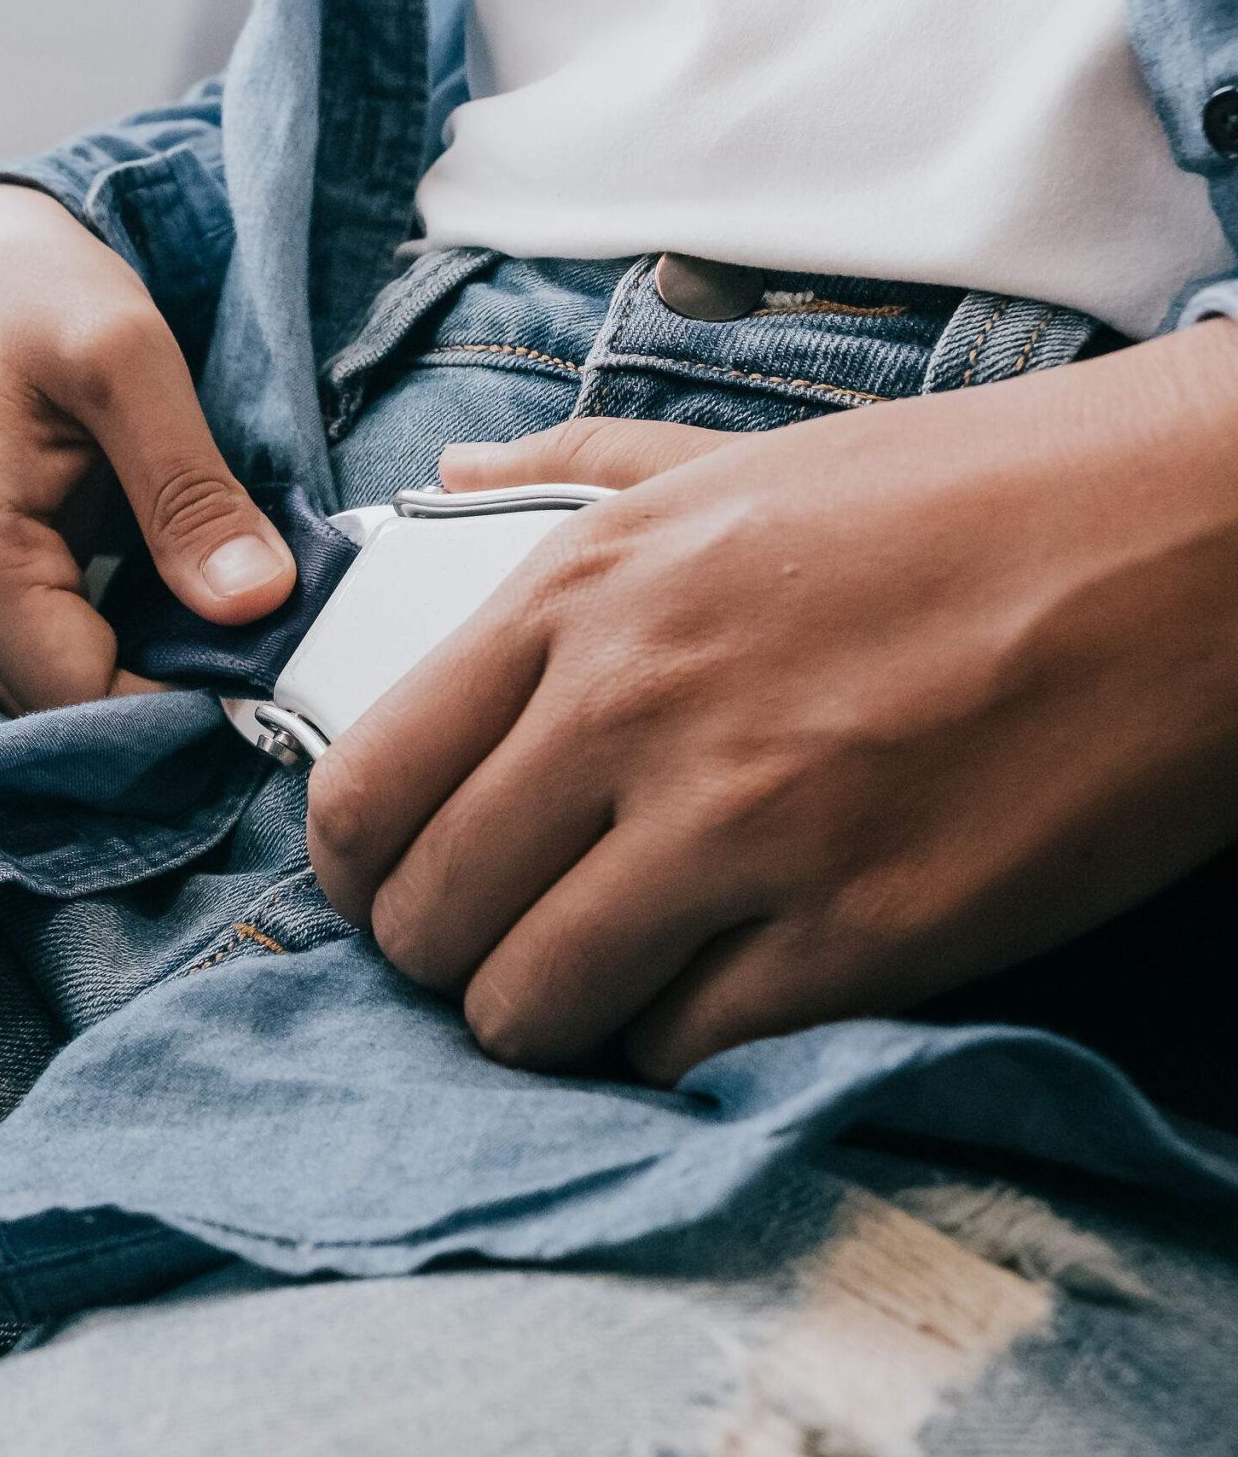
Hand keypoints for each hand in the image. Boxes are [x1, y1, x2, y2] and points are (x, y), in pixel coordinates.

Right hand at [0, 185, 294, 711]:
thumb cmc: (36, 294)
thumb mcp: (128, 362)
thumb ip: (188, 488)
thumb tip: (253, 600)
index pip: (81, 702)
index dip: (182, 709)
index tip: (276, 682)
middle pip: (72, 719)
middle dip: (176, 707)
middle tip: (279, 666)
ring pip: (72, 703)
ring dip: (162, 689)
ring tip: (248, 652)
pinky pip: (71, 665)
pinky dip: (140, 662)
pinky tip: (201, 634)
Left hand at [307, 321, 1237, 1081]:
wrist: (1185, 537)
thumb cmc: (956, 495)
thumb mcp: (726, 457)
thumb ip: (565, 480)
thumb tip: (451, 476)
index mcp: (577, 595)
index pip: (364, 788)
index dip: (355, 872)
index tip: (393, 892)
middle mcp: (629, 710)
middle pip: (431, 921)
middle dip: (445, 961)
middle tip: (500, 954)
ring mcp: (742, 826)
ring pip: (532, 1010)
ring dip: (548, 1024)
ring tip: (601, 990)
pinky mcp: (861, 932)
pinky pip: (682, 1052)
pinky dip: (675, 1052)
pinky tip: (711, 1002)